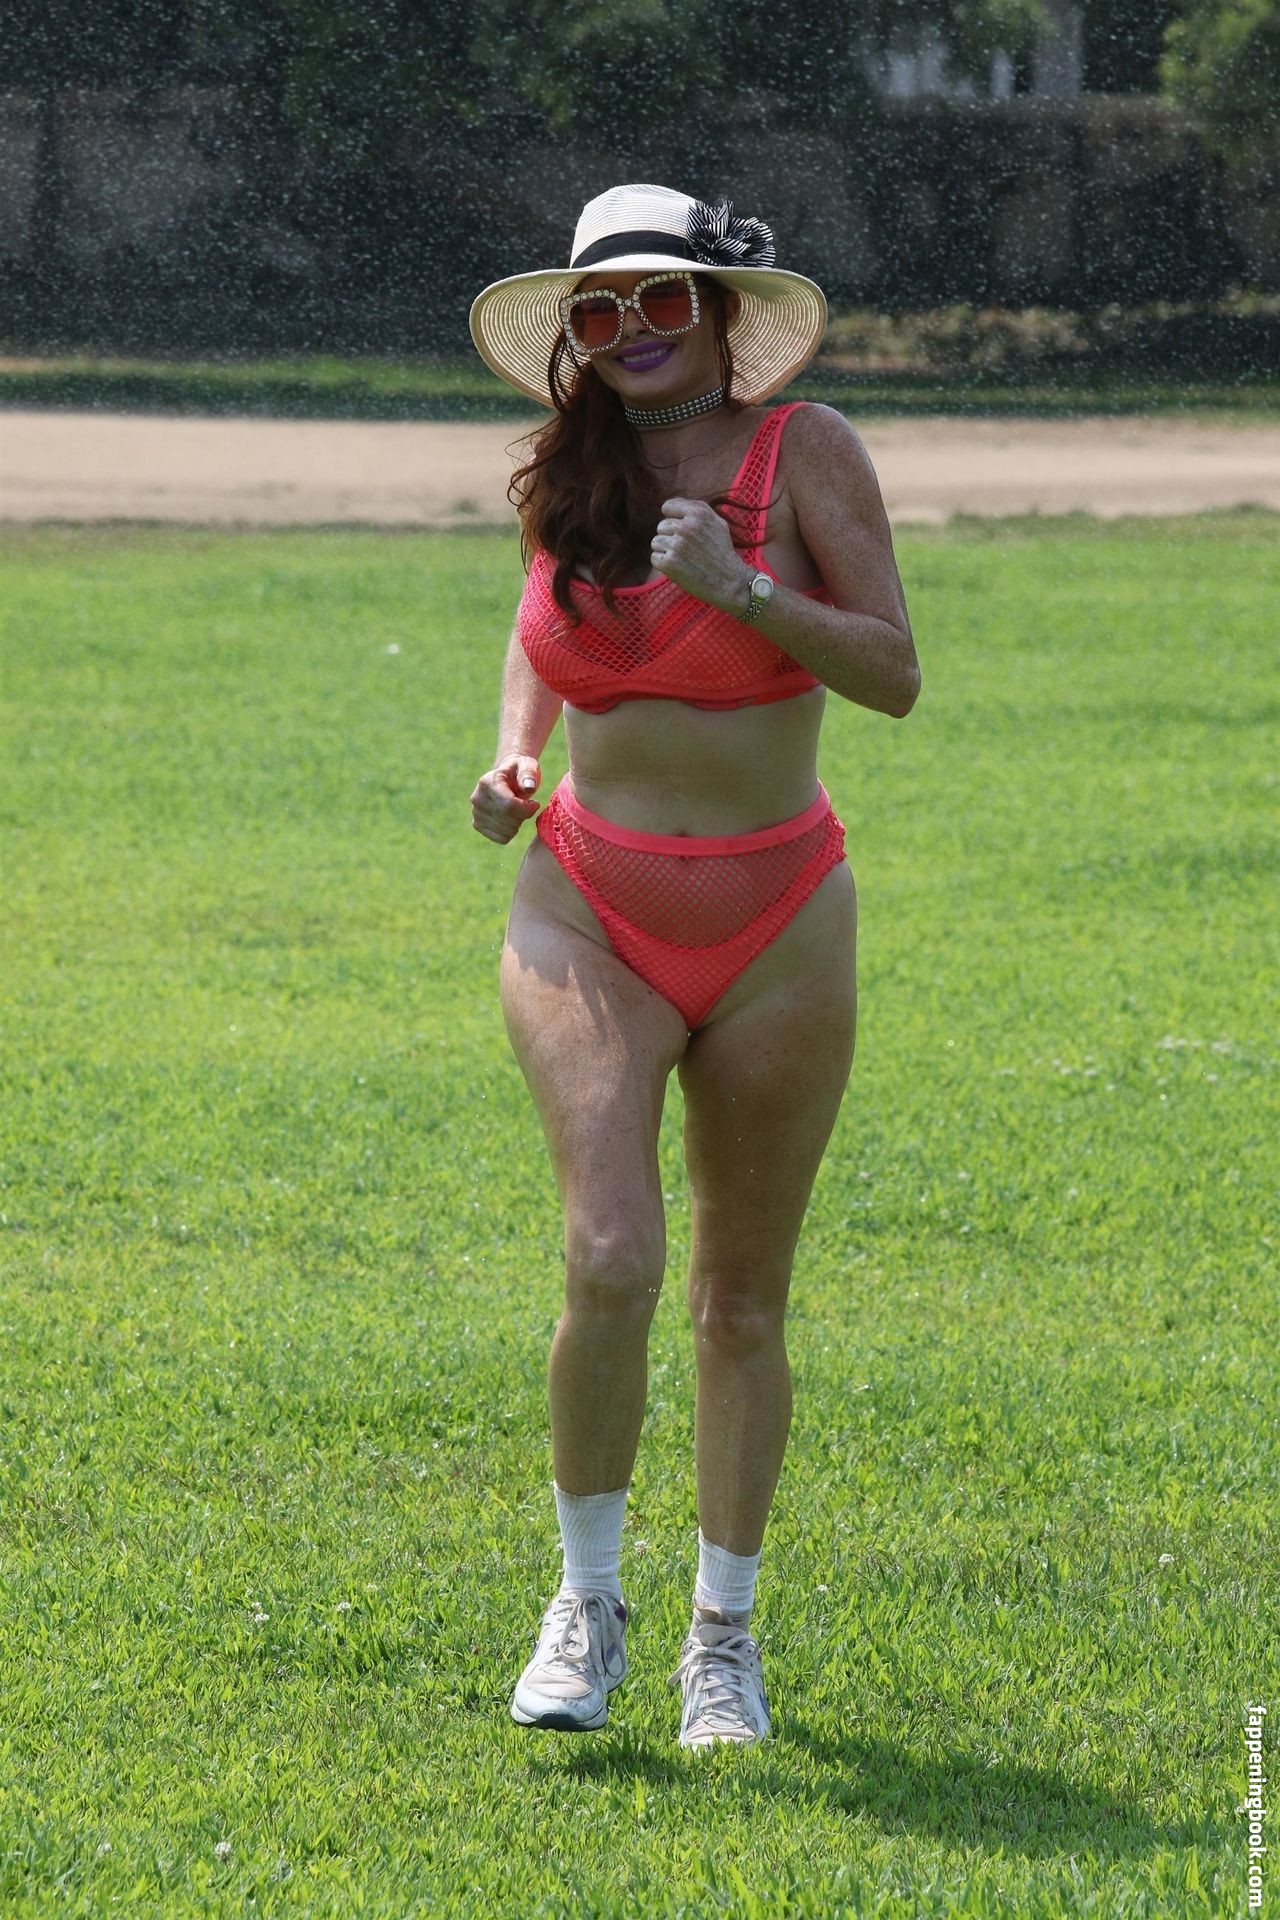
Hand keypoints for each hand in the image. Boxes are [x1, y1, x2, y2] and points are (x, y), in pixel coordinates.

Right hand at [471, 754, 540, 843]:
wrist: (507, 778)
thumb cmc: (519, 771)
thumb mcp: (527, 766)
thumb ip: (529, 774)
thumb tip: (529, 786)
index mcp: (488, 782)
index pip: (509, 805)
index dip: (527, 808)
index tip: (535, 803)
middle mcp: (477, 798)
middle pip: (509, 820)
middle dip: (524, 815)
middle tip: (526, 804)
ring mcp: (476, 813)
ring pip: (507, 831)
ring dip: (518, 823)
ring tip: (517, 809)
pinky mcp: (477, 825)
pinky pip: (502, 839)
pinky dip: (512, 832)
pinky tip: (512, 819)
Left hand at [652, 497, 750, 613]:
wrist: (729, 581)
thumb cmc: (723, 553)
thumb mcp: (718, 523)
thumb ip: (698, 509)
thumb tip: (674, 504)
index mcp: (697, 513)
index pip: (667, 507)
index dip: (672, 518)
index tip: (680, 530)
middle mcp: (685, 527)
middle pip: (661, 526)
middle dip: (670, 537)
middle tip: (687, 549)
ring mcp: (676, 545)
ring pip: (656, 542)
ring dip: (666, 551)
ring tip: (684, 559)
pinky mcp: (669, 563)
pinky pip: (655, 558)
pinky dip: (664, 564)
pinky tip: (679, 568)